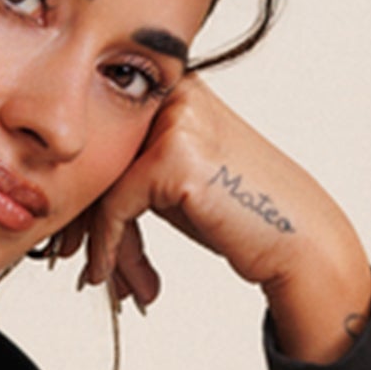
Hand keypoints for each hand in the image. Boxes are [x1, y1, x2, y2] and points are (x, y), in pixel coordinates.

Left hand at [70, 78, 370, 362]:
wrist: (300, 241)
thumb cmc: (245, 217)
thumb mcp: (179, 185)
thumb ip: (134, 175)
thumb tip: (75, 205)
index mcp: (177, 88)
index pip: (108, 135)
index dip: (85, 187)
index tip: (72, 233)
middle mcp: (176, 93)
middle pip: (101, 156)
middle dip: (85, 217)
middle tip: (70, 257)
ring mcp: (176, 120)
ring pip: (104, 183)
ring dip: (101, 242)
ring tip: (110, 281)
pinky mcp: (173, 156)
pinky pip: (116, 205)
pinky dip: (108, 245)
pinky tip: (108, 273)